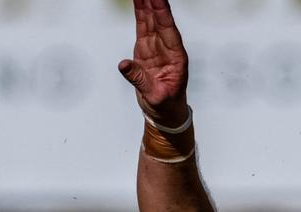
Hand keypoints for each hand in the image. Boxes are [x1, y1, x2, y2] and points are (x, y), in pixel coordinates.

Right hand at [119, 0, 189, 126]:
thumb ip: (140, 80)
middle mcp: (169, 48)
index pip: (169, 31)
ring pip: (152, 19)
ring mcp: (158, 46)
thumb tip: (123, 65)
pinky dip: (140, 11)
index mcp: (177, 58)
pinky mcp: (146, 47)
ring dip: (147, 2)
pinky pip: (143, 25)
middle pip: (161, 20)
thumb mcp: (154, 95)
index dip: (163, 14)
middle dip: (155, 2)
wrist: (165, 112)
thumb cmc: (165, 105)